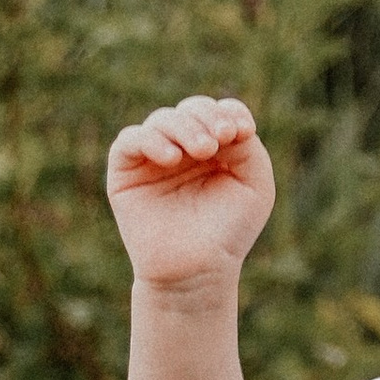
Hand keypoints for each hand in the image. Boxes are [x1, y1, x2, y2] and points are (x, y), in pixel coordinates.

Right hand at [107, 97, 274, 289]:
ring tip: (202, 150)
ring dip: (184, 128)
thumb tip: (227, 119)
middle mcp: (183, 148)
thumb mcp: (254, 185)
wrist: (197, 270)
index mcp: (215, 148)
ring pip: (162, 120)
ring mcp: (153, 158)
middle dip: (207, 118)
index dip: (229, 112)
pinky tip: (171, 158)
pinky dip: (150, 140)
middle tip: (219, 141)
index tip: (241, 131)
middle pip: (191, 109)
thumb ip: (248, 146)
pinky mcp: (125, 171)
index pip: (219, 111)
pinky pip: (130, 140)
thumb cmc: (228, 231)